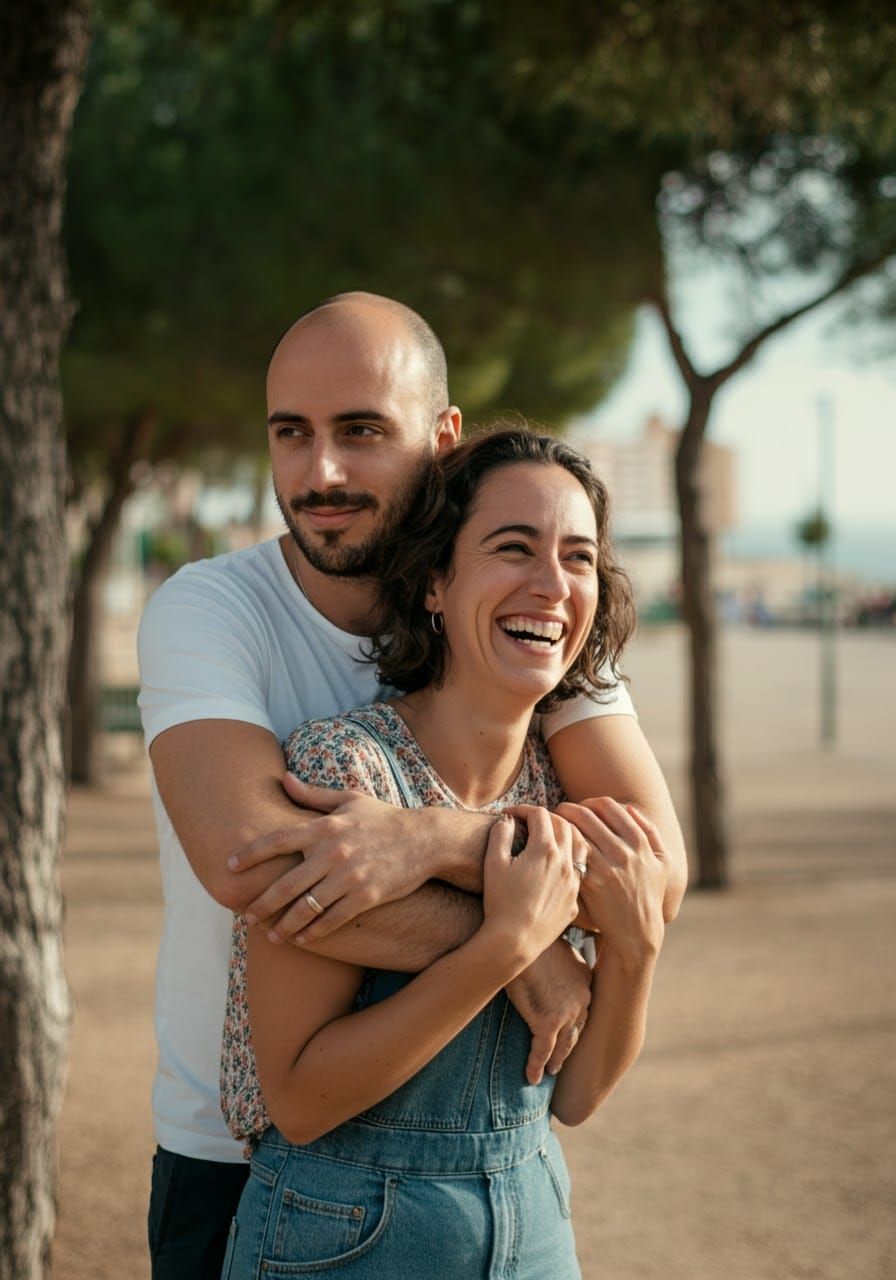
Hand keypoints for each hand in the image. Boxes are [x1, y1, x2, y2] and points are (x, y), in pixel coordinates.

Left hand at [230, 776, 433, 943]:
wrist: (425, 839)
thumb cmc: (383, 818)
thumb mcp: (349, 799)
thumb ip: (313, 794)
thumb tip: (283, 778)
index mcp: (326, 826)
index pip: (278, 840)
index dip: (249, 853)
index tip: (229, 866)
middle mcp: (334, 852)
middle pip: (286, 884)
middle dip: (261, 903)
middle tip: (246, 915)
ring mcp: (350, 876)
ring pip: (307, 908)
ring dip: (284, 925)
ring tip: (271, 935)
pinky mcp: (366, 896)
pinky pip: (332, 920)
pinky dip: (314, 932)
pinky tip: (302, 938)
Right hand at [481, 809, 579, 961]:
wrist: (514, 941)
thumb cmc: (499, 901)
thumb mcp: (493, 863)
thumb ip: (500, 834)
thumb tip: (507, 819)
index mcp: (544, 850)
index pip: (540, 814)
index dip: (523, 809)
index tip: (512, 813)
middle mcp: (564, 863)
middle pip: (564, 825)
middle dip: (548, 816)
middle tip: (533, 820)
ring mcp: (573, 883)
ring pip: (579, 845)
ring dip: (567, 834)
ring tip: (552, 835)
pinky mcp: (574, 900)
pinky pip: (580, 871)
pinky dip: (571, 859)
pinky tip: (559, 864)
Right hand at [506, 939, 592, 1084]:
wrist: (520, 938)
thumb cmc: (529, 937)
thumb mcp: (549, 944)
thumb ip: (554, 959)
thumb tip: (545, 961)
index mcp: (584, 977)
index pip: (581, 1005)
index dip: (573, 1019)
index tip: (565, 1026)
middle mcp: (582, 997)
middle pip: (577, 1028)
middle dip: (569, 1044)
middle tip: (560, 1058)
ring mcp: (568, 1012)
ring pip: (564, 1045)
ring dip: (556, 1059)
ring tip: (550, 1070)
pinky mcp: (549, 1023)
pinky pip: (542, 1052)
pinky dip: (536, 1065)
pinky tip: (531, 1077)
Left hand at [556, 797, 665, 967]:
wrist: (637, 931)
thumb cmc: (649, 895)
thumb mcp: (662, 863)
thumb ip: (650, 832)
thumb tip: (630, 808)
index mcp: (640, 842)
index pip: (608, 806)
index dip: (590, 802)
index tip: (581, 806)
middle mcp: (624, 851)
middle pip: (587, 814)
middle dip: (569, 808)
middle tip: (559, 811)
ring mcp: (607, 867)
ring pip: (575, 832)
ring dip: (560, 824)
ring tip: (553, 825)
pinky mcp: (591, 882)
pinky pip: (570, 854)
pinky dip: (561, 845)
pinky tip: (555, 846)